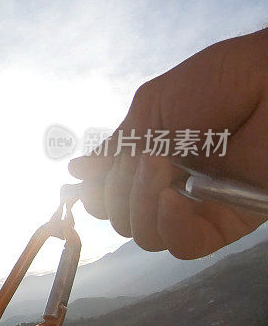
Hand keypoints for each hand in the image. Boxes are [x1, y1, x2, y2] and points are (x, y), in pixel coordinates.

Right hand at [68, 28, 267, 258]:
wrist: (266, 80)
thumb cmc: (217, 83)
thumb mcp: (152, 108)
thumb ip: (118, 145)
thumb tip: (76, 171)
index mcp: (150, 161)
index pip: (109, 196)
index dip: (94, 191)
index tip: (84, 178)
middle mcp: (169, 187)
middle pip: (120, 218)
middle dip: (116, 191)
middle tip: (139, 158)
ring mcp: (197, 206)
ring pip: (146, 236)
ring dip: (139, 202)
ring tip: (159, 165)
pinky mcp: (228, 221)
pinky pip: (185, 245)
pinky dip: (168, 225)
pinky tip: (171, 196)